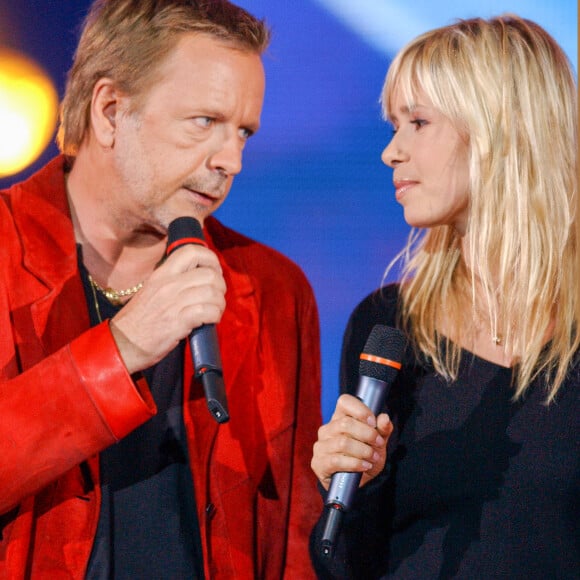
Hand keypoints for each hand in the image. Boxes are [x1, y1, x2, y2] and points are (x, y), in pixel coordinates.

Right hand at [109, 244, 225, 373]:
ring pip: (213, 293)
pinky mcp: (179, 322)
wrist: (122, 343)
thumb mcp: (152, 290)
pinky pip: (209, 311)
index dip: (210, 259)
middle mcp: (168, 284)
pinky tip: (210, 321)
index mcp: (162, 274)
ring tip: (215, 311)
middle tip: (217, 296)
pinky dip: (215, 316)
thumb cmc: (139, 320)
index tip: (214, 271)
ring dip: (220, 303)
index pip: (192, 251)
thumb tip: (199, 277)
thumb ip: (173, 281)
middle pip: (209, 274)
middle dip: (220, 286)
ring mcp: (174, 302)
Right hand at [311, 393, 392, 489]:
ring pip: (343, 443)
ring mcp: (321, 446)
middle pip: (345, 423)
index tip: (373, 422)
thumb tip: (384, 418)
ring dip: (363, 451)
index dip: (360, 409)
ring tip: (373, 457)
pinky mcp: (319, 463)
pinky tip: (365, 466)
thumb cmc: (365, 456)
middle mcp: (327, 429)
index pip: (344, 402)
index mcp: (339, 417)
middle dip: (367, 434)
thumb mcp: (378, 443)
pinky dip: (355, 463)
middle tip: (378, 443)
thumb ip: (382, 430)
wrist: (356, 482)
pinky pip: (336, 461)